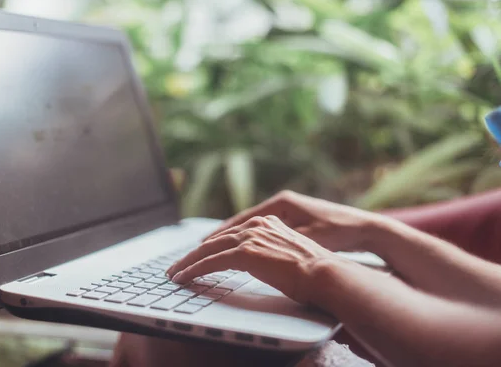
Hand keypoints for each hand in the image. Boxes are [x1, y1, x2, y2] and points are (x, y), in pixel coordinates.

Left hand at [166, 215, 347, 303]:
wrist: (326, 273)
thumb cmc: (315, 270)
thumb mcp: (289, 254)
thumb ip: (271, 252)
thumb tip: (261, 263)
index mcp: (268, 222)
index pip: (231, 233)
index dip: (212, 245)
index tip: (198, 254)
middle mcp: (257, 225)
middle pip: (216, 239)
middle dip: (194, 254)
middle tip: (178, 265)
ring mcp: (250, 236)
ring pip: (208, 249)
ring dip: (188, 262)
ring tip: (175, 273)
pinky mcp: (246, 252)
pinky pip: (210, 262)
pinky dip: (194, 270)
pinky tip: (184, 278)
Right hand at [206, 190, 388, 251]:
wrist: (364, 227)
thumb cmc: (338, 232)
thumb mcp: (307, 239)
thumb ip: (277, 244)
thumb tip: (247, 251)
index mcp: (280, 204)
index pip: (239, 223)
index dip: (217, 238)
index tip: (199, 248)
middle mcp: (279, 204)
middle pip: (238, 223)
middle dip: (215, 239)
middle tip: (193, 252)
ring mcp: (284, 211)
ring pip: (245, 226)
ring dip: (225, 240)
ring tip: (204, 252)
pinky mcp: (290, 219)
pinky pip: (257, 230)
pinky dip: (242, 239)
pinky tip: (234, 249)